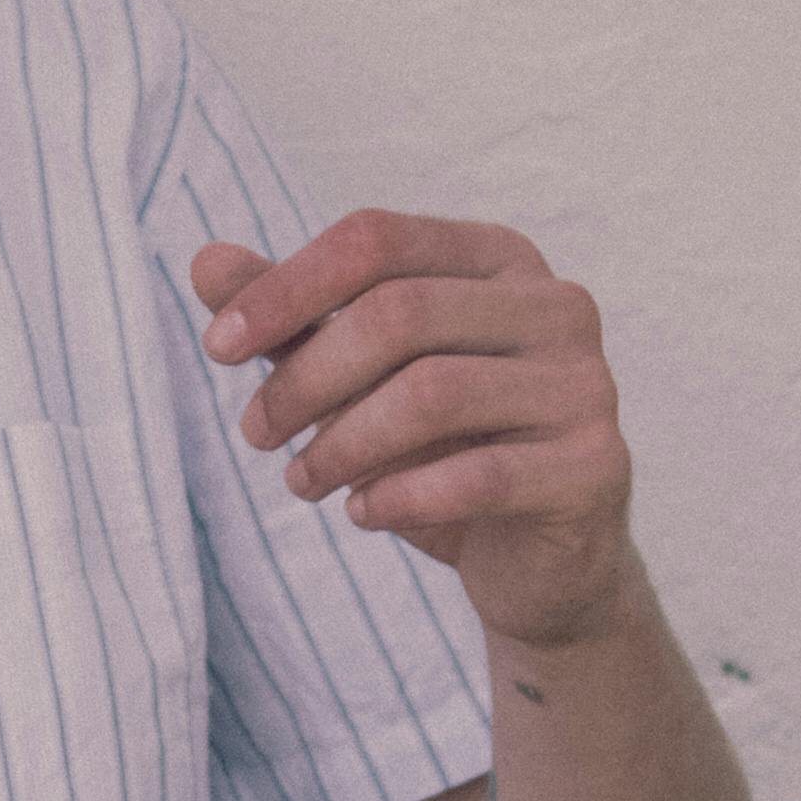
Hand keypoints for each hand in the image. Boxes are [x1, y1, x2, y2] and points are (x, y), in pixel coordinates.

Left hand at [190, 213, 635, 652]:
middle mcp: (556, 305)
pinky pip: (478, 476)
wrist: (538, 561)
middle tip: (255, 435)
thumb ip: (293, 318)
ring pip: (433, 392)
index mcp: (496, 258)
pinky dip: (400, 497)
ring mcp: (586, 384)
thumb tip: (204, 262)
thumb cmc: (440, 450)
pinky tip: (362, 514)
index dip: (285, 288)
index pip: (375, 238)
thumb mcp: (356, 378)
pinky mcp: (597, 467)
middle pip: (398, 312)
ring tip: (302, 482)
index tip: (219, 350)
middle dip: (304, 377)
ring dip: (342, 444)